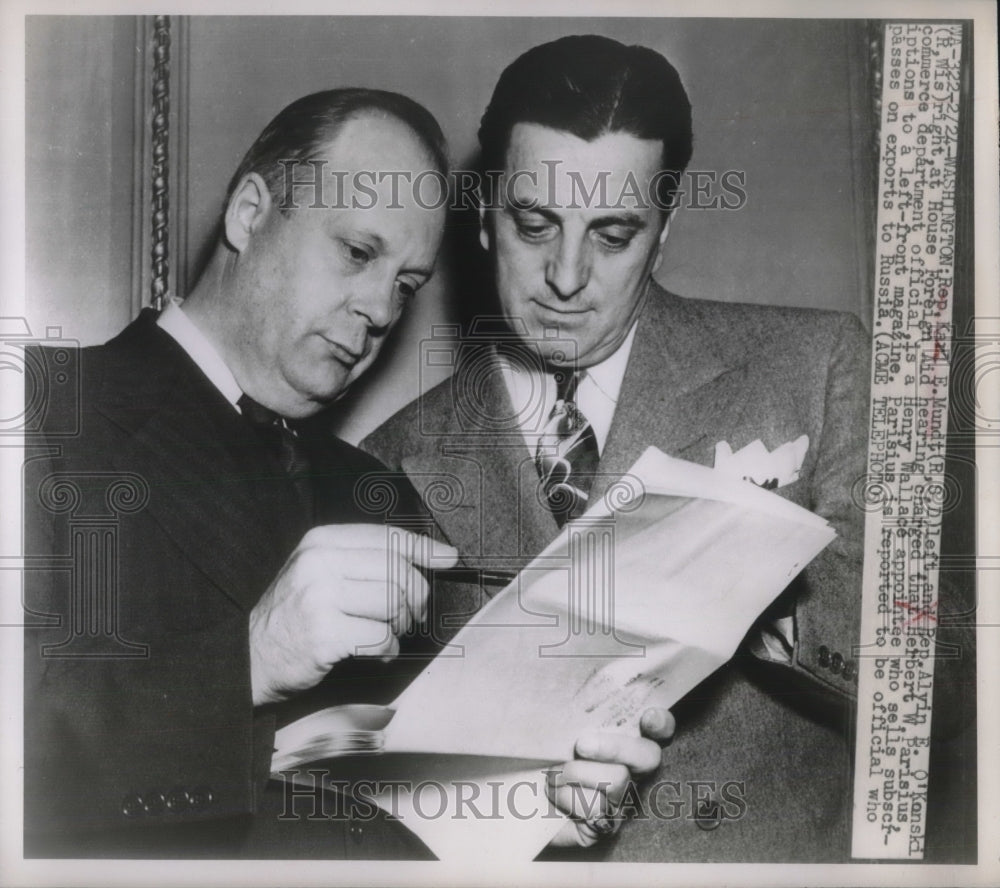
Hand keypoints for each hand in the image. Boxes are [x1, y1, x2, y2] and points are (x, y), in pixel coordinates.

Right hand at [249, 524, 456, 704]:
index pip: (387, 537)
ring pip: (393, 604)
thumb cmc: (294, 615)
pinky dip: (387, 649)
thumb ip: (368, 560)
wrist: (248, 655)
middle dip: (415, 599)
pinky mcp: (324, 634)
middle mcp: (319, 563)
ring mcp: (319, 597)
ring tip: (387, 635)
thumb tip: (437, 554)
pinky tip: (374, 652)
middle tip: (409, 617)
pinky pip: (381, 637)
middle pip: (398, 571)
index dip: (424, 549)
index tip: (449, 559)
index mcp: (321, 541)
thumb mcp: (321, 572)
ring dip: (400, 626)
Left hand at [547, 707, 674, 846]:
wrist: (517, 796)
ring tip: (551, 774)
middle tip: (582, 744)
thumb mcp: (558, 729)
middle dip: (614, 746)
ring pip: (616, 781)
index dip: (661, 723)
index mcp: (623, 739)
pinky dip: (566, 797)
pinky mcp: (605, 826)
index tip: (647, 717)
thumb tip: (572, 694)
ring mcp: (621, 800)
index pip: (659, 728)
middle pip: (647, 756)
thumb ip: (575, 715)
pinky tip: (551, 795)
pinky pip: (595, 809)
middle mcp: (631, 770)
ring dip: (575, 773)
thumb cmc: (540, 755)